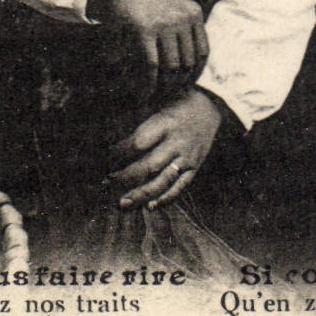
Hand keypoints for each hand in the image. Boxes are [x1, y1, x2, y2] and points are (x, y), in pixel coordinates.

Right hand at [88, 0, 208, 94]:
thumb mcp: (172, 4)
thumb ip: (183, 27)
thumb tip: (188, 64)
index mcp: (193, 13)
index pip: (203, 53)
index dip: (196, 74)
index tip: (186, 86)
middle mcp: (182, 18)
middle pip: (188, 63)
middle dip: (179, 85)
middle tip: (168, 97)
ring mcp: (164, 24)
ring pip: (172, 67)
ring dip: (164, 87)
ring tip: (156, 97)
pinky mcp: (144, 30)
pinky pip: (152, 65)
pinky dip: (149, 84)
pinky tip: (144, 93)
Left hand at [108, 88, 223, 210]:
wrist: (209, 108)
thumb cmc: (177, 109)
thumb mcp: (159, 111)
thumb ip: (143, 131)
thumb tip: (117, 153)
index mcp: (165, 124)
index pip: (139, 143)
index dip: (120, 152)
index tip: (107, 158)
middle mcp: (177, 143)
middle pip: (149, 165)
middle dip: (127, 177)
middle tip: (109, 183)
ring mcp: (187, 158)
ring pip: (163, 181)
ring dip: (142, 194)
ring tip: (124, 203)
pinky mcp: (195, 168)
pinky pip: (180, 187)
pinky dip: (165, 199)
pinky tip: (149, 206)